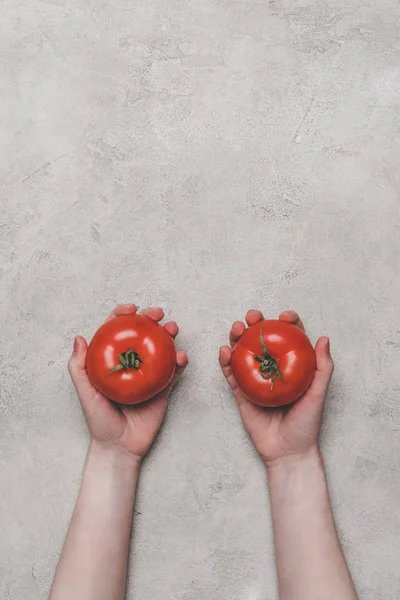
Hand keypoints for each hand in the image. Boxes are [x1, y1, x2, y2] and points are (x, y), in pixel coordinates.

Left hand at [68, 304, 187, 462]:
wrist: (119, 447)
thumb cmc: (99, 421)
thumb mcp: (85, 393)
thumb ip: (79, 368)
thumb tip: (79, 338)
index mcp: (112, 362)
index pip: (116, 332)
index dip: (122, 316)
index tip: (131, 309)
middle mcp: (131, 365)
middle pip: (142, 335)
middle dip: (151, 319)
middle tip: (158, 313)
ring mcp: (148, 376)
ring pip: (161, 349)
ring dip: (169, 336)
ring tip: (173, 329)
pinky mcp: (163, 389)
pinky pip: (173, 372)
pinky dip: (179, 362)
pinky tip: (181, 357)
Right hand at [219, 310, 333, 466]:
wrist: (287, 452)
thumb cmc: (307, 424)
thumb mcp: (318, 394)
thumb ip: (323, 367)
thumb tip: (324, 338)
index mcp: (293, 366)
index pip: (290, 338)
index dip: (287, 322)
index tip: (284, 316)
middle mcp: (273, 369)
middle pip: (262, 340)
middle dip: (256, 323)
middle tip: (253, 316)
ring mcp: (255, 380)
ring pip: (244, 352)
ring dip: (237, 336)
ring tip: (236, 327)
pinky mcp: (241, 393)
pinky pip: (231, 374)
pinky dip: (225, 361)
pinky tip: (224, 351)